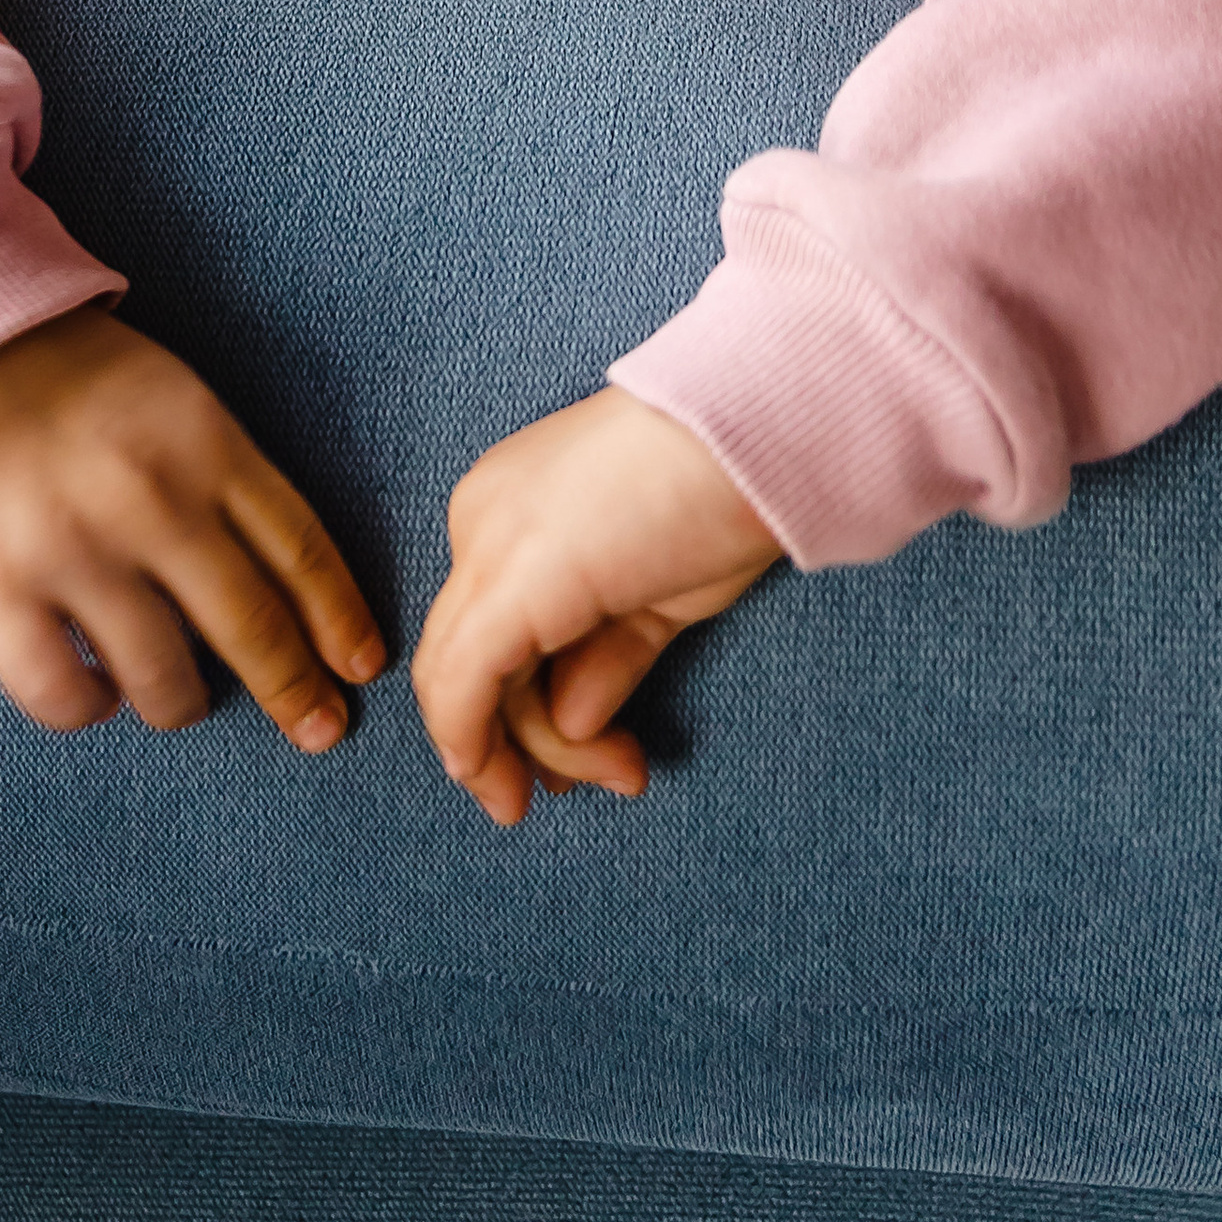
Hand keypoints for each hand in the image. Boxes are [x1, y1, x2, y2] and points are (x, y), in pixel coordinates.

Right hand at [0, 307, 383, 754]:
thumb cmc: (61, 374)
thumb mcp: (169, 396)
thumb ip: (220, 476)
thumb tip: (271, 580)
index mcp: (203, 443)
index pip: (300, 548)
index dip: (339, 618)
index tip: (363, 667)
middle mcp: (150, 502)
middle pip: (252, 625)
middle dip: (296, 690)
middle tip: (320, 730)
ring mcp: (71, 551)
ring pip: (165, 679)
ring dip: (184, 704)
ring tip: (179, 701)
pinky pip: (62, 692)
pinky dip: (90, 707)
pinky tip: (95, 693)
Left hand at [411, 387, 781, 827]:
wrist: (762, 433)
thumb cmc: (731, 492)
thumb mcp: (661, 590)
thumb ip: (606, 653)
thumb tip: (574, 720)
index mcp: (518, 507)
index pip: (496, 628)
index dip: (525, 708)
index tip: (590, 756)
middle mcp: (483, 520)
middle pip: (472, 661)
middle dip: (522, 741)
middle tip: (596, 787)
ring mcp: (486, 548)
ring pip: (465, 687)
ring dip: (539, 754)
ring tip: (626, 772)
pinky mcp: (505, 589)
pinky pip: (460, 692)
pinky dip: (479, 750)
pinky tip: (520, 788)